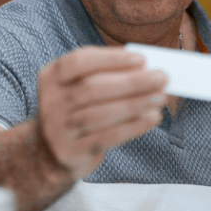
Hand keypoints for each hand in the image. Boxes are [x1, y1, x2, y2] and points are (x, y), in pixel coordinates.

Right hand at [36, 46, 165, 179]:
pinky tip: (152, 118)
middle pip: (94, 88)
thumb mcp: (80, 88)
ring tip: (161, 98)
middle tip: (161, 78)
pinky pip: (106, 137)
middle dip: (132, 82)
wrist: (49, 153)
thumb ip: (107, 76)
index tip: (142, 59)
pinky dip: (133, 127)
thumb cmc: (77, 110)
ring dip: (136, 104)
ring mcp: (56, 128)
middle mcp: (50, 100)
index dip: (111, 58)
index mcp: (51, 76)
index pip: (80, 61)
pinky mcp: (69, 151)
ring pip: (101, 114)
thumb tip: (146, 70)